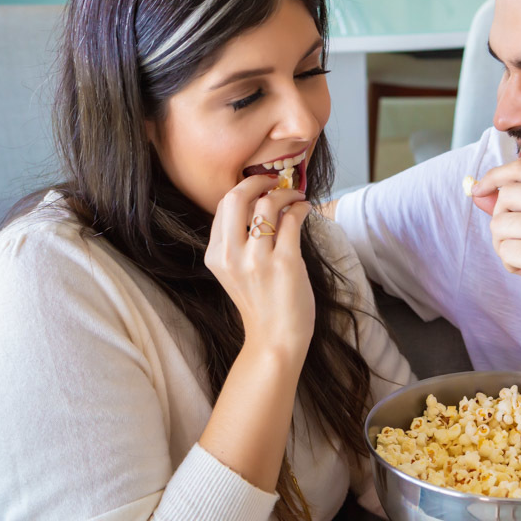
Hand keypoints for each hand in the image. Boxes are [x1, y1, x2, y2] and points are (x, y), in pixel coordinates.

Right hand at [205, 176, 314, 356]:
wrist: (274, 339)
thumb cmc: (261, 304)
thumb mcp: (235, 272)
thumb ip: (238, 242)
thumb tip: (259, 203)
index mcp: (216, 256)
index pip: (223, 207)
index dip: (244, 189)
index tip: (260, 186)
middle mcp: (231, 255)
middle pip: (237, 197)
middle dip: (259, 181)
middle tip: (275, 181)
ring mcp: (257, 260)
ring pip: (267, 205)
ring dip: (286, 194)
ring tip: (297, 198)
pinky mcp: (284, 263)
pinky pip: (292, 220)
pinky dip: (300, 208)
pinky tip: (305, 209)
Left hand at [470, 160, 520, 331]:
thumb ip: (519, 203)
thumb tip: (478, 191)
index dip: (494, 176)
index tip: (479, 190)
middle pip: (507, 196)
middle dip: (501, 221)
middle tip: (518, 241)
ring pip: (501, 225)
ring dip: (504, 246)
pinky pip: (507, 252)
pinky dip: (512, 265)